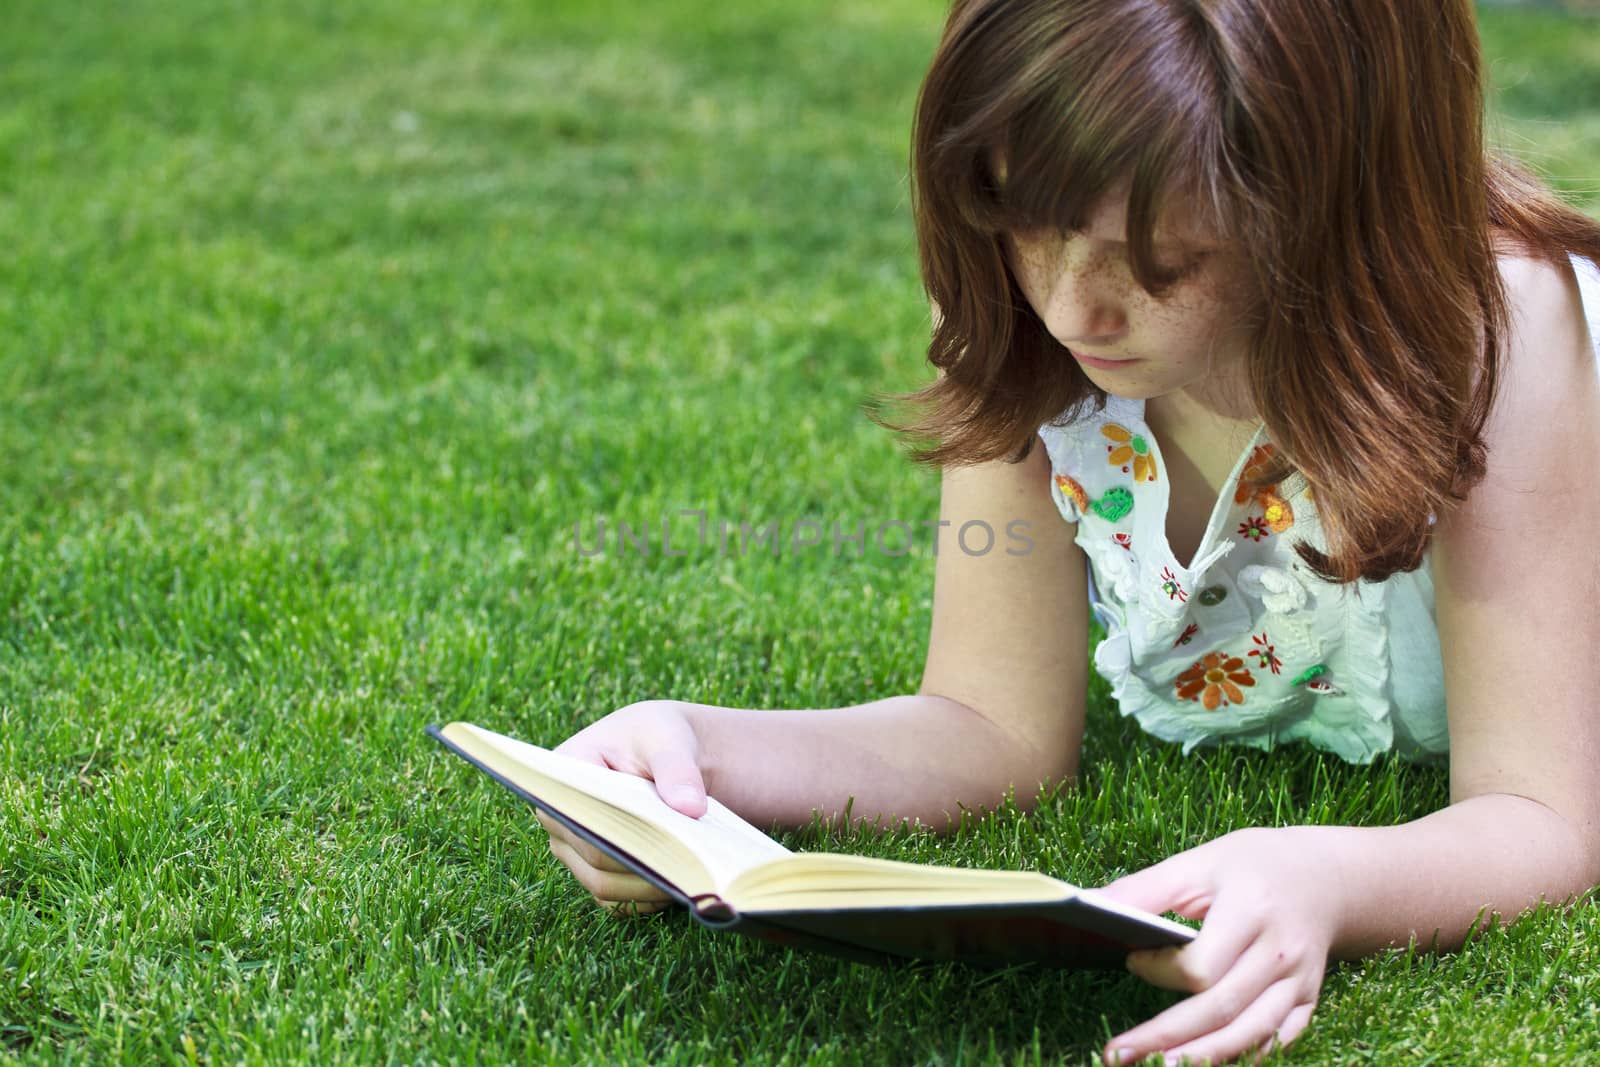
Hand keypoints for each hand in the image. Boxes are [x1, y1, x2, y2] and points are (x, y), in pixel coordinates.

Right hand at [537, 700, 708, 916]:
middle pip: (595, 857)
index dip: (620, 833)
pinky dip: (646, 897)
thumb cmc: (657, 739)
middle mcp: (558, 816)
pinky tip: (678, 886)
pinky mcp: (594, 869)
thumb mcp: (669, 740)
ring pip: (603, 885)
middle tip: (690, 863)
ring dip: (647, 885)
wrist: (664, 753)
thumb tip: (690, 809)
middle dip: (643, 862)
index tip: (664, 840)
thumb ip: (678, 768)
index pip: (584, 816)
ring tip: (688, 876)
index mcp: (563, 774)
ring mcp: (573, 847)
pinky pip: (614, 899)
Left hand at [1095, 827, 1338, 1065]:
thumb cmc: (1252, 865)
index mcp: (1251, 911)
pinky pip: (1275, 1041)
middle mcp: (1279, 954)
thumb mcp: (1198, 863)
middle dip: (1166, 1038)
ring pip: (1249, 1035)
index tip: (1132, 960)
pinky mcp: (1306, 1002)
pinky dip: (1241, 1056)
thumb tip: (1086, 903)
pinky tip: (1201, 1063)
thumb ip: (1144, 888)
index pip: (1202, 965)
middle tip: (1117, 1055)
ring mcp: (1298, 983)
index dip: (1159, 972)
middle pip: (1220, 1010)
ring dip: (1201, 1059)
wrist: (1325, 878)